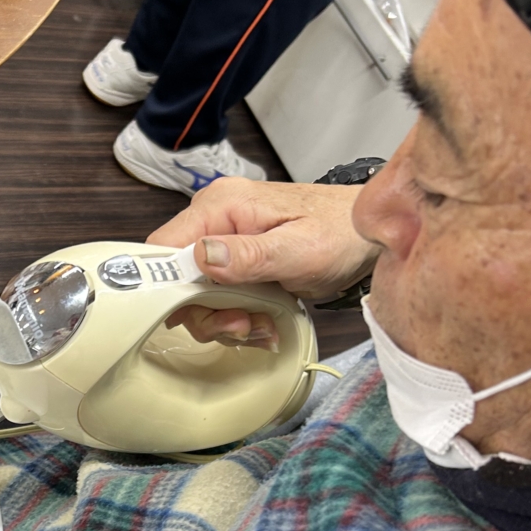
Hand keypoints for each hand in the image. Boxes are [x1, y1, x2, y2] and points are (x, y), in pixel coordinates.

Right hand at [149, 180, 377, 346]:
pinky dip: (236, 316)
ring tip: (260, 324)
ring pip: (195, 293)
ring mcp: (224, 239)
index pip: (162, 246)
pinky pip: (217, 295)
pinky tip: (263, 320)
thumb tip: (202, 256)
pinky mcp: (236, 259)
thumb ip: (250, 255)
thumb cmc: (342, 233)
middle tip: (242, 324)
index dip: (168, 286)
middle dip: (206, 312)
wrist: (368, 235)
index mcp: (221, 205)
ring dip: (224, 320)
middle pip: (176, 278)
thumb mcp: (299, 250)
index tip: (198, 313)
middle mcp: (215, 218)